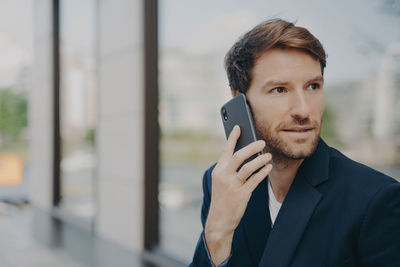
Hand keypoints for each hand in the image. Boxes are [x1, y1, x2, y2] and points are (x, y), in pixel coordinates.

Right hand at [204, 125, 272, 264]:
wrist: (219, 221)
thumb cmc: (222, 198)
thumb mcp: (221, 181)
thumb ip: (229, 169)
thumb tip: (245, 154)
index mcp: (218, 170)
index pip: (226, 150)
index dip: (232, 137)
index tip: (239, 127)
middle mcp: (223, 176)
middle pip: (238, 156)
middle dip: (252, 147)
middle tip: (262, 142)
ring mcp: (232, 185)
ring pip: (248, 167)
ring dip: (260, 160)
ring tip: (268, 156)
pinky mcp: (241, 195)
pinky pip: (255, 180)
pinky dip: (263, 172)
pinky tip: (268, 168)